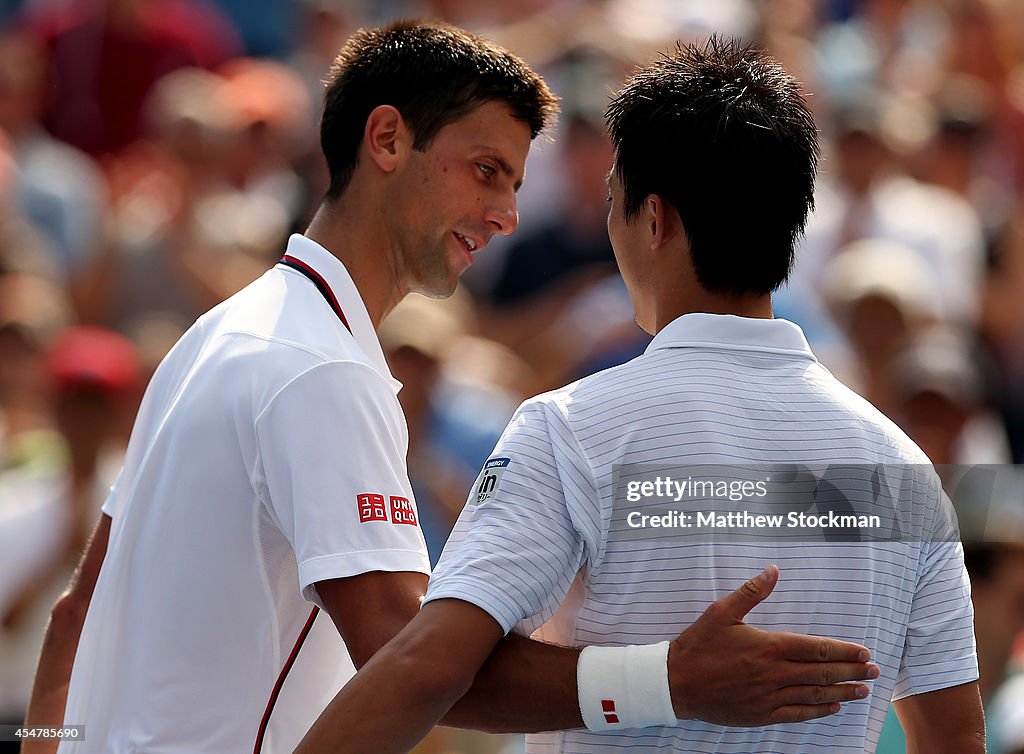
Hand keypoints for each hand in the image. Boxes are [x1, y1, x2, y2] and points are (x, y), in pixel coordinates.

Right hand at [668, 564, 877, 725]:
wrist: (676, 683)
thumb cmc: (698, 645)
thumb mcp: (721, 612)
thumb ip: (751, 591)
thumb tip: (773, 570)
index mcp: (768, 646)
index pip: (816, 648)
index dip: (843, 650)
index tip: (863, 650)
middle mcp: (774, 673)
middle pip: (822, 672)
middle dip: (852, 671)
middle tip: (874, 670)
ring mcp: (769, 697)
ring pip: (814, 694)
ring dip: (842, 691)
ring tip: (862, 690)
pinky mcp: (761, 714)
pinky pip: (797, 714)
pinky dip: (818, 711)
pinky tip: (833, 706)